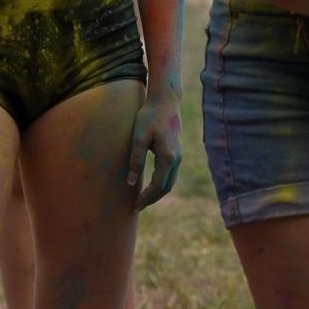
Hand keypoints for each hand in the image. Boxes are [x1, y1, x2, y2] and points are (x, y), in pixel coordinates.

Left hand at [127, 92, 182, 210]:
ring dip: (157, 192)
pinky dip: (161, 183)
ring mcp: (178, 156)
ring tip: (142, 199)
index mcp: (168, 157)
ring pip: (170, 182)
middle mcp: (176, 159)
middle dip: (152, 199)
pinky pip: (170, 174)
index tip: (135, 206)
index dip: (146, 198)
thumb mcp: (138, 137)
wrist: (165, 101)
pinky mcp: (176, 151)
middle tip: (137, 206)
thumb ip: (135, 160)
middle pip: (166, 187)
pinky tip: (150, 184)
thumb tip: (130, 182)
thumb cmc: (149, 116)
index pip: (158, 186)